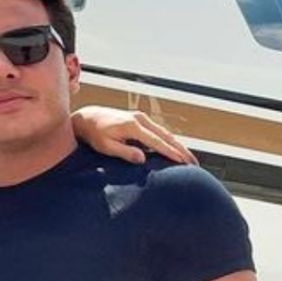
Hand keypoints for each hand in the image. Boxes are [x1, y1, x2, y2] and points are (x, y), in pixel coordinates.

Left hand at [72, 106, 197, 164]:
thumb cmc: (95, 134)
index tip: (183, 162)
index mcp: (133, 126)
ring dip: (177, 145)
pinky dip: (168, 140)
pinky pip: (158, 131)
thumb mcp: (106, 146)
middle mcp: (140, 119)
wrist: (88, 118)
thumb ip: (124, 152)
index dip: (170, 152)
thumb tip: (142, 158)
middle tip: (193, 163)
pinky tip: (175, 150)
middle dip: (181, 149)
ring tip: (188, 159)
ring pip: (164, 132)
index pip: (157, 141)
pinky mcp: (140, 119)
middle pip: (166, 135)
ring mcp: (141, 117)